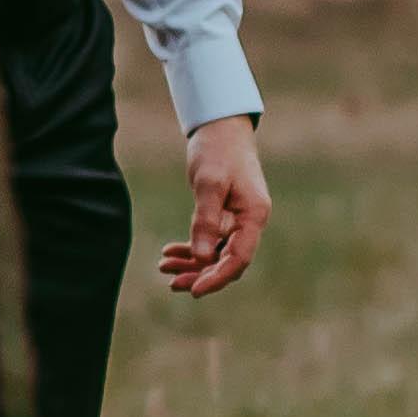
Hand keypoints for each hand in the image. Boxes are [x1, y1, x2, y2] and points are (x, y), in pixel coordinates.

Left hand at [160, 116, 269, 298]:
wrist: (221, 126)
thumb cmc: (218, 149)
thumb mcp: (209, 183)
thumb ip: (206, 220)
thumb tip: (201, 257)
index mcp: (254, 215)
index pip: (239, 258)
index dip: (217, 277)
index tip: (194, 290)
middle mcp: (250, 221)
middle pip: (228, 261)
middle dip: (200, 274)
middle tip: (171, 283)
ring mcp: (239, 219)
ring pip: (217, 254)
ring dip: (192, 264)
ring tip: (164, 267)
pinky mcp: (226, 215)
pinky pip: (210, 241)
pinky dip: (191, 248)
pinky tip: (169, 252)